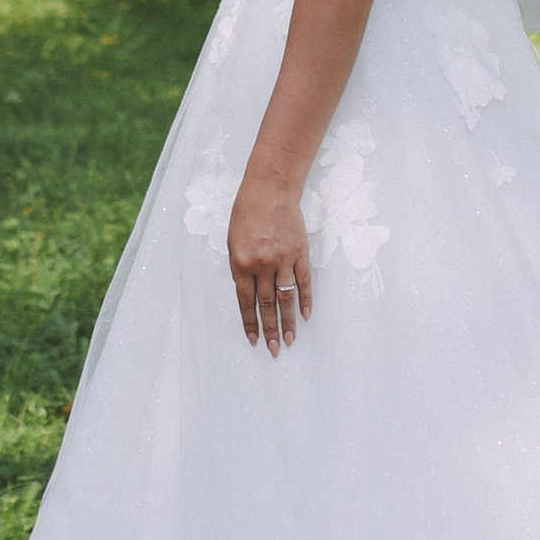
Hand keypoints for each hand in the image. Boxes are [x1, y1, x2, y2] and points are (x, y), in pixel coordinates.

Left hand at [228, 174, 312, 352]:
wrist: (270, 190)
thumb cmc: (246, 214)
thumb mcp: (233, 242)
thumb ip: (240, 269)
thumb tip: (249, 294)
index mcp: (241, 264)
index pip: (246, 302)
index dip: (250, 322)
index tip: (254, 340)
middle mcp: (262, 266)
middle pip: (267, 305)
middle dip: (270, 330)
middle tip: (274, 349)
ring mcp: (284, 260)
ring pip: (286, 298)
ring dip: (288, 322)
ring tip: (291, 340)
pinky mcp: (300, 253)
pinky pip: (304, 282)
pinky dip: (305, 300)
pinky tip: (306, 316)